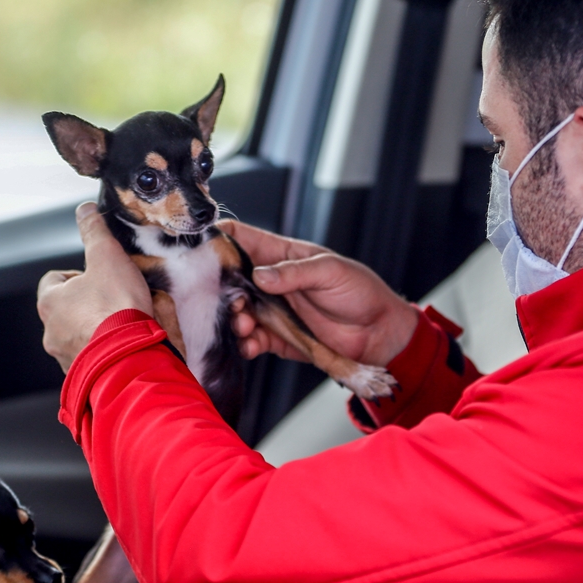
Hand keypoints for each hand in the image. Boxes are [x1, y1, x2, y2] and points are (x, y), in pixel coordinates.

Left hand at [37, 203, 151, 371]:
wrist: (130, 357)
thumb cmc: (116, 310)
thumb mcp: (108, 258)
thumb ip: (95, 232)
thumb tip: (86, 211)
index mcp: (51, 302)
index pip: (54, 279)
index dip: (78, 274)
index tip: (99, 276)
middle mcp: (51, 331)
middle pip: (67, 309)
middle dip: (90, 303)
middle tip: (116, 300)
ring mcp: (66, 356)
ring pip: (79, 335)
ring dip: (96, 329)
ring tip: (123, 324)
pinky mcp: (84, 375)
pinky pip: (92, 358)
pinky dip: (105, 351)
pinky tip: (125, 344)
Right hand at [219, 221, 418, 366]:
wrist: (379, 333)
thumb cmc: (361, 292)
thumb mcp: (331, 271)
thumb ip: (295, 273)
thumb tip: (260, 276)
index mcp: (283, 255)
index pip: (242, 238)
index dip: (220, 239)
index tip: (203, 250)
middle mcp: (272, 281)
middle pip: (230, 279)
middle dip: (221, 289)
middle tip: (232, 300)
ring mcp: (273, 309)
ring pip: (237, 310)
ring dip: (233, 318)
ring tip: (244, 324)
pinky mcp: (278, 336)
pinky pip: (252, 339)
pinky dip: (246, 343)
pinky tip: (251, 344)